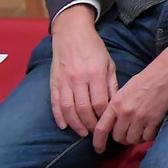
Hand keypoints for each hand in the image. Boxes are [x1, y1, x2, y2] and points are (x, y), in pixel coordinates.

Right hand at [49, 5, 116, 137]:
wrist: (71, 33)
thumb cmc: (94, 49)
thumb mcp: (109, 63)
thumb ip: (111, 84)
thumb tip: (115, 104)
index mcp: (95, 74)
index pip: (100, 102)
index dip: (104, 116)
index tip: (108, 124)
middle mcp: (78, 79)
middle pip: (84, 109)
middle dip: (90, 124)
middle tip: (96, 133)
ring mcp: (64, 82)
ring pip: (68, 109)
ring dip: (75, 124)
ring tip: (82, 133)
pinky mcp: (53, 82)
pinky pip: (54, 103)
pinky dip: (59, 117)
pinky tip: (65, 126)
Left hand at [92, 42, 167, 151]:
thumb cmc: (148, 78)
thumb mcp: (125, 90)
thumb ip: (117, 106)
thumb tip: (114, 122)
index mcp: (116, 104)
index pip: (101, 128)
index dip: (98, 142)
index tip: (99, 149)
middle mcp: (126, 112)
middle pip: (118, 137)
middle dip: (122, 138)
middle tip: (129, 132)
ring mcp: (140, 117)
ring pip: (132, 139)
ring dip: (136, 138)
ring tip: (142, 131)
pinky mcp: (154, 120)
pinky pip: (147, 137)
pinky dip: (149, 136)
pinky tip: (152, 129)